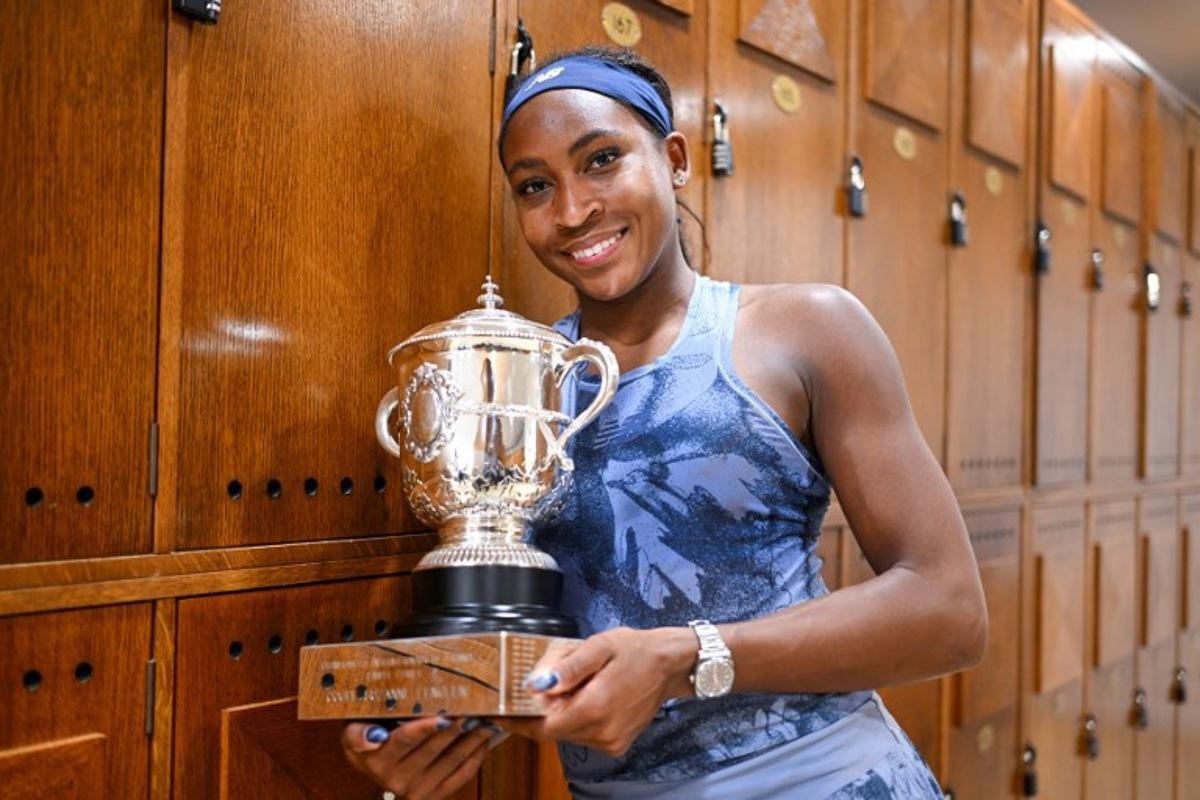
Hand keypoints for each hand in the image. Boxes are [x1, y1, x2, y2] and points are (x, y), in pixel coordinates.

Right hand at [341, 717, 495, 798]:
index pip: (405, 740)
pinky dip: (476, 755)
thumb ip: (357, 733)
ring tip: (486, 718)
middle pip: (434, 748)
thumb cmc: (368, 741)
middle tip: (475, 707)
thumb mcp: (352, 734)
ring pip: (452, 760)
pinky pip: (462, 775)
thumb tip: (372, 738)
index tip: (443, 716)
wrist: (375, 769)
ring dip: (472, 739)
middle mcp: (399, 780)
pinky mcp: (437, 795)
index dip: (424, 728)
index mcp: (379, 760)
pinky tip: (484, 738)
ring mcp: (420, 790)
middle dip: (456, 727)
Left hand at [501, 626, 695, 756]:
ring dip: (559, 714)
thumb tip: (539, 684)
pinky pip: (584, 735)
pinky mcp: (617, 744)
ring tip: (569, 685)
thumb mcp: (599, 646)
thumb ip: (569, 666)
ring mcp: (612, 741)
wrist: (668, 664)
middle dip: (541, 711)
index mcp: (596, 707)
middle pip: (554, 730)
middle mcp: (604, 731)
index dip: (520, 722)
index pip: (544, 727)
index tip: (500, 714)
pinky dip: (576, 719)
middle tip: (538, 685)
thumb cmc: (634, 650)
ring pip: (568, 734)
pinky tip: (585, 696)